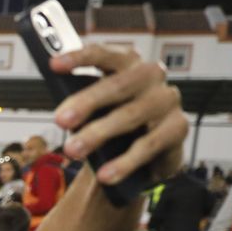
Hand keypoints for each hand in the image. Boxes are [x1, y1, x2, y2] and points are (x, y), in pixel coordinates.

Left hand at [51, 44, 185, 186]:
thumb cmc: (112, 124)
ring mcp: (167, 100)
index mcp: (128, 64)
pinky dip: (124, 162)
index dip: (80, 57)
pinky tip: (105, 175)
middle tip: (60, 121)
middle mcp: (151, 76)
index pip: (105, 55)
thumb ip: (79, 103)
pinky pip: (149, 145)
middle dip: (86, 102)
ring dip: (98, 134)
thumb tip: (59, 111)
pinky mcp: (178, 128)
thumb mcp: (93, 112)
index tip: (53, 64)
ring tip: (72, 151)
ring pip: (131, 115)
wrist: (142, 158)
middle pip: (118, 85)